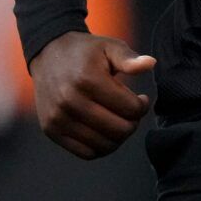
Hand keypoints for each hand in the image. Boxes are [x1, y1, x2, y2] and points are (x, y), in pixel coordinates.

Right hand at [28, 31, 155, 159]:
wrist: (49, 54)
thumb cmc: (86, 52)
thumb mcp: (109, 47)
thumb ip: (129, 58)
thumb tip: (151, 63)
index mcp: (87, 79)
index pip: (130, 109)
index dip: (142, 105)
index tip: (141, 99)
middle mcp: (70, 101)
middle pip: (119, 130)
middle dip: (133, 123)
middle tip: (132, 112)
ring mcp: (58, 118)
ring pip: (104, 146)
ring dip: (118, 137)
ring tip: (119, 121)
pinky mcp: (51, 130)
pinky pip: (85, 153)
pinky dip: (101, 147)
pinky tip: (104, 130)